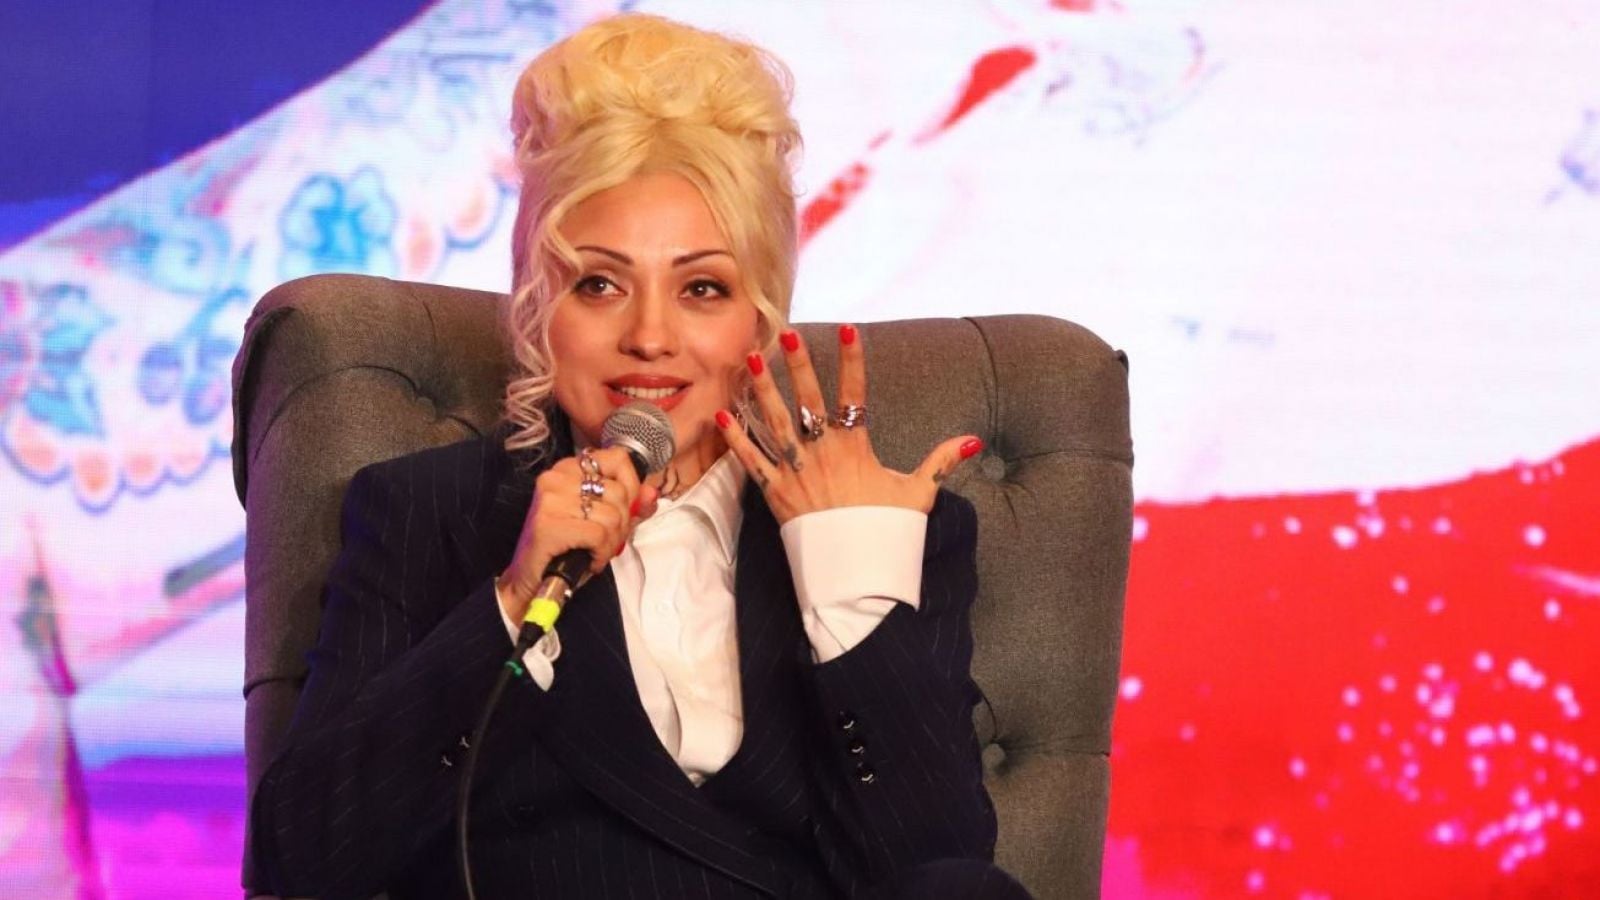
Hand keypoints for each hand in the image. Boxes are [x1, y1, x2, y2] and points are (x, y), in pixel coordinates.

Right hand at [497, 446, 660, 622]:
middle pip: (619, 493)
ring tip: (595, 551)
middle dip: (621, 524)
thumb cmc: (565, 549)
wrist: (530, 581)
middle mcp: (557, 477)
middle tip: (605, 541)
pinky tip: (589, 559)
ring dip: (612, 543)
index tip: (623, 508)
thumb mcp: (600, 521)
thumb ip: (629, 506)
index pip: (617, 458)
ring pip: (612, 516)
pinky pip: (599, 535)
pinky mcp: (549, 524)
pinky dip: (601, 553)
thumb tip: (652, 493)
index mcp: (568, 469)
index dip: (631, 485)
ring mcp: (551, 499)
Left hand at [716, 324, 983, 525]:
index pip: (854, 394)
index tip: (848, 328)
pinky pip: (752, 462)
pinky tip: (723, 415)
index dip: (852, 359)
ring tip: (751, 357)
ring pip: (775, 422)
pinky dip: (737, 440)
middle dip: (799, 364)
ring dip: (762, 389)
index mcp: (856, 448)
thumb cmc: (887, 533)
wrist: (857, 573)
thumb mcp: (918, 494)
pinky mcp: (776, 494)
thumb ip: (941, 462)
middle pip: (808, 400)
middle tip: (787, 332)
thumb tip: (973, 441)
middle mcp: (823, 454)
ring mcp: (797, 472)